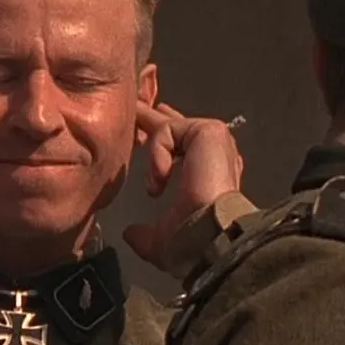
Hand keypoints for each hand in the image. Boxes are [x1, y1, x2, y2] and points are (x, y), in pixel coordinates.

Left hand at [122, 102, 245, 266]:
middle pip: (177, 127)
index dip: (161, 141)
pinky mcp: (209, 131)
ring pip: (167, 131)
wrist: (209, 235)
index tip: (143, 133)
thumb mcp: (161, 240)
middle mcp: (214, 154)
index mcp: (207, 176)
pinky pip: (168, 132)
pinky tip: (161, 180)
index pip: (182, 148)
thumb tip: (130, 235)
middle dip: (152, 118)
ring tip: (155, 182)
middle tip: (133, 105)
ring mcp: (214, 141)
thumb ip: (145, 235)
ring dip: (154, 154)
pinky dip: (158, 155)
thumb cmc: (190, 240)